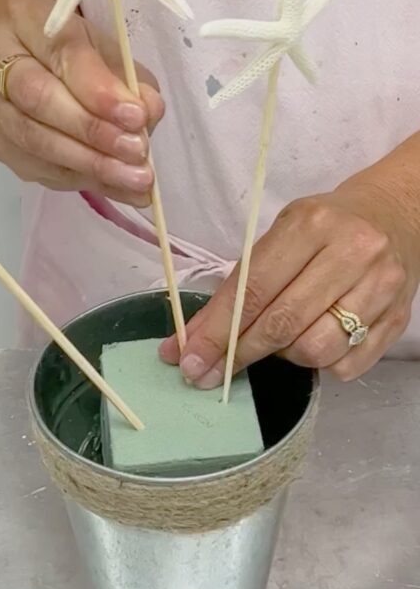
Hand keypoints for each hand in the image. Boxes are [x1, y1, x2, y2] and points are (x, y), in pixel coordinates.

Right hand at [0, 0, 163, 206]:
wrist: (27, 61)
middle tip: (136, 152)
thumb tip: (149, 113)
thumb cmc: (73, 51)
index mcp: (25, 18)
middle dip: (92, 130)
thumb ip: (129, 78)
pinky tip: (114, 186)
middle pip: (37, 99)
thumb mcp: (107, 48)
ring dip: (88, 163)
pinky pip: (33, 167)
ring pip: (32, 140)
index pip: (61, 53)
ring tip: (133, 179)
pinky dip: (79, 179)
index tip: (137, 116)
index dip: (99, 90)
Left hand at [161, 178, 419, 385]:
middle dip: (238, 354)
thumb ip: (238, 285)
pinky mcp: (398, 318)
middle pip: (282, 324)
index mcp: (311, 226)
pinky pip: (346, 365)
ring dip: (283, 357)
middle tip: (208, 374)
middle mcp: (351, 254)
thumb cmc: (324, 226)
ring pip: (315, 350)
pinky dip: (319, 365)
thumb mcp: (279, 235)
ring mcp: (381, 288)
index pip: (254, 290)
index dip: (217, 331)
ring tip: (276, 342)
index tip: (189, 359)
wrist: (393, 214)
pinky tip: (311, 344)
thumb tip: (193, 340)